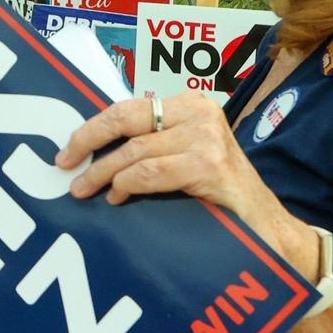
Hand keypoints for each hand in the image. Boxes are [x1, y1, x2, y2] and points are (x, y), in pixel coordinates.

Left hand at [54, 90, 308, 264]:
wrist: (267, 227)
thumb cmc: (218, 194)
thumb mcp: (183, 157)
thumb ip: (150, 146)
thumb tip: (91, 151)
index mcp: (190, 105)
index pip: (128, 107)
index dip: (92, 128)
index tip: (67, 150)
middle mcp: (199, 113)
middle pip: (126, 119)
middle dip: (88, 142)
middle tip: (65, 166)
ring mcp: (206, 137)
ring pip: (134, 150)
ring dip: (103, 173)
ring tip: (85, 190)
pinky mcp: (210, 165)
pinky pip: (151, 172)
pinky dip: (127, 185)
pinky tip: (117, 198)